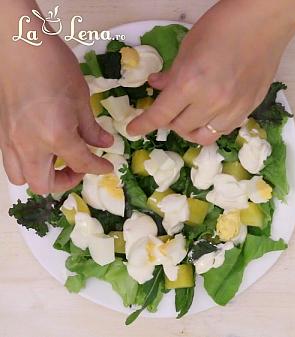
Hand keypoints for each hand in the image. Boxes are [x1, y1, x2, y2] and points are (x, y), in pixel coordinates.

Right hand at [0, 35, 113, 193]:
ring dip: (42, 176)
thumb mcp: (82, 99)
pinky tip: (44, 147)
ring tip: (59, 160)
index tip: (106, 167)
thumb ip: (91, 128)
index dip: (97, 169)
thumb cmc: (54, 66)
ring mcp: (10, 140)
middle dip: (65, 181)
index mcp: (55, 136)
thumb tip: (103, 144)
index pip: (81, 164)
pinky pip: (12, 160)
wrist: (19, 45)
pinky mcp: (2, 132)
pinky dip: (28, 163)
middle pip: (43, 185)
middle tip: (79, 167)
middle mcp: (29, 145)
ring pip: (21, 177)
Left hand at [128, 0, 294, 143]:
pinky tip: (211, 114)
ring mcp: (233, 108)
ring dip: (191, 129)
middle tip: (168, 111)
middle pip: (181, 128)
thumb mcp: (187, 47)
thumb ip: (172, 74)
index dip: (144, 124)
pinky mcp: (249, 108)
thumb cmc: (222, 27)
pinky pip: (225, 129)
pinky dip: (212, 126)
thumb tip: (158, 86)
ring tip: (189, 118)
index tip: (134, 129)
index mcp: (190, 83)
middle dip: (169, 121)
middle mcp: (211, 102)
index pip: (161, 114)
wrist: (262, 22)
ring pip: (204, 135)